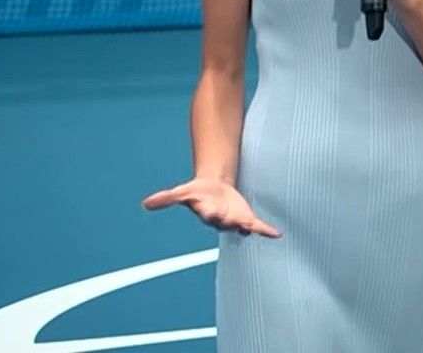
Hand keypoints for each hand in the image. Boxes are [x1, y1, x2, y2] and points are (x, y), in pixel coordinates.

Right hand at [142, 178, 281, 237]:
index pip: (209, 215)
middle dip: (231, 222)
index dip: (211, 213)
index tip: (211, 212)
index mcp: (207, 213)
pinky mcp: (247, 218)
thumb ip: (166, 199)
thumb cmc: (198, 192)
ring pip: (242, 226)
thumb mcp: (183, 192)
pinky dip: (267, 231)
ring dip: (248, 227)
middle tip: (238, 222)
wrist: (213, 188)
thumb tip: (145, 204)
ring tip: (255, 228)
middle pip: (227, 223)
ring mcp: (235, 220)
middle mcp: (221, 220)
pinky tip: (277, 234)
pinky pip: (258, 227)